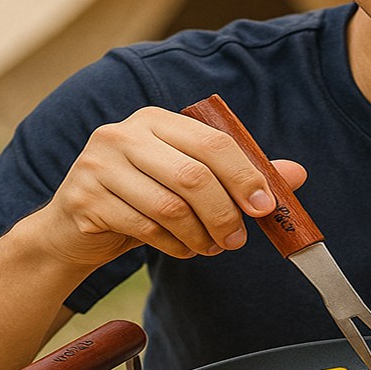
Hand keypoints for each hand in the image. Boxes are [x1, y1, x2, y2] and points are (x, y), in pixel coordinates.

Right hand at [34, 107, 306, 267]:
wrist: (73, 229)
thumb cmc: (143, 200)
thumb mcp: (190, 182)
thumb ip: (239, 175)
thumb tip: (297, 173)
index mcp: (157, 120)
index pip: (213, 143)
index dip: (245, 177)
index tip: (264, 207)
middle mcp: (125, 134)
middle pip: (194, 176)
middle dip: (225, 214)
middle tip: (238, 240)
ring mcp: (99, 164)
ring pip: (171, 206)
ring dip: (201, 236)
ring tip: (210, 247)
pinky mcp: (85, 199)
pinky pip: (145, 228)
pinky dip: (174, 246)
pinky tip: (182, 249)